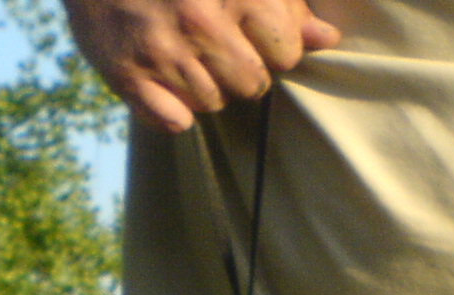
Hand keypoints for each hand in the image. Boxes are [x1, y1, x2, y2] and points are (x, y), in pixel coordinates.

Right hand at [60, 0, 339, 131]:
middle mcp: (200, 19)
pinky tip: (161, 79)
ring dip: (204, 86)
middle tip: (212, 42)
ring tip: (182, 51)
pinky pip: (175, 122)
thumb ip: (285, 2)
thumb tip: (326, 38)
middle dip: (240, 69)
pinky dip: (172, 109)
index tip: (248, 28)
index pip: (286, 54)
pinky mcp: (126, 75)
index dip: (272, 45)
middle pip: (253, 85)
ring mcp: (162, 50)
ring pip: (214, 103)